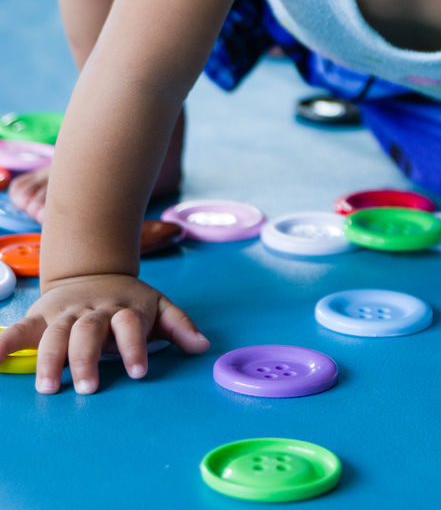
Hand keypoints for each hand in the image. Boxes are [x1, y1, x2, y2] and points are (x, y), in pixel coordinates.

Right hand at [0, 274, 209, 393]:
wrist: (93, 270)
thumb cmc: (128, 301)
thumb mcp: (158, 305)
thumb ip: (178, 325)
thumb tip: (202, 347)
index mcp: (123, 309)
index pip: (129, 326)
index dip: (134, 346)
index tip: (138, 371)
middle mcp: (93, 311)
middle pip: (89, 331)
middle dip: (88, 359)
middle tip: (89, 387)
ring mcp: (65, 313)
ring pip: (56, 333)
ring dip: (51, 359)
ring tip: (50, 387)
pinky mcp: (41, 317)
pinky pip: (20, 329)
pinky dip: (5, 342)